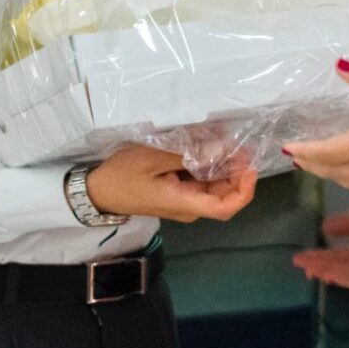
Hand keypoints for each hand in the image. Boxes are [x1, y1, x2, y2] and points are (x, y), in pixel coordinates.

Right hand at [87, 145, 258, 222]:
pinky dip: (210, 166)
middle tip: (239, 143)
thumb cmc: (123, 174)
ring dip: (224, 167)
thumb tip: (223, 148)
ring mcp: (184, 201)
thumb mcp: (154, 157)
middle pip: (225, 196)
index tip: (250, 165)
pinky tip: (207, 147)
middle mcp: (189, 207)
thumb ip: (189, 154)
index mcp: (184, 203)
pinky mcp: (178, 193)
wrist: (98, 190)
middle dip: (237, 172)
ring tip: (225, 140)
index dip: (245, 190)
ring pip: (215, 188)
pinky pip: (202, 182)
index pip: (226, 207)